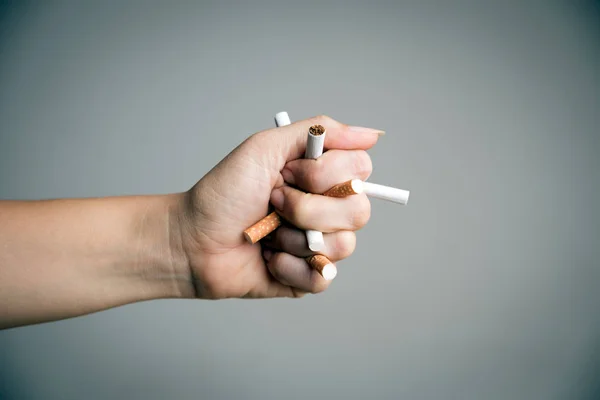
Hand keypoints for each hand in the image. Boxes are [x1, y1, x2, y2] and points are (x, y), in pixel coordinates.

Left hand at [178, 115, 382, 298]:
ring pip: (344, 246)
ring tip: (268, 234)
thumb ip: (317, 131)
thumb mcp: (265, 147)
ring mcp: (319, 245)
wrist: (192, 240)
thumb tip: (371, 134)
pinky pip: (322, 277)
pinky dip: (290, 268)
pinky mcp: (308, 277)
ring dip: (294, 238)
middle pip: (359, 212)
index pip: (361, 170)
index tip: (288, 173)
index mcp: (321, 177)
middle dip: (308, 207)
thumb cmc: (224, 192)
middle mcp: (326, 209)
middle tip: (274, 202)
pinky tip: (268, 259)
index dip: (326, 174)